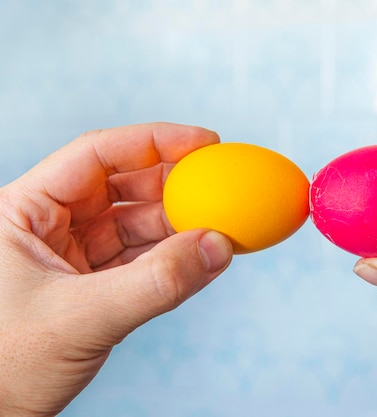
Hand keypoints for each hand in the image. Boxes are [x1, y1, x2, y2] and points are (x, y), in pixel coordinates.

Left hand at [0, 123, 232, 415]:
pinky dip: (173, 256)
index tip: (205, 143)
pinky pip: (141, 258)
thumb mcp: (80, 317)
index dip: (154, 142)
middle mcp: (49, 226)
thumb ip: (155, 283)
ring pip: (136, 224)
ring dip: (180, 224)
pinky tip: (201, 255)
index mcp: (23, 211)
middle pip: (122, 185)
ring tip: (220, 226)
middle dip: (174, 184)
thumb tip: (217, 247)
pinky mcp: (92, 285)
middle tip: (221, 185)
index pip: (95, 156)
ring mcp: (72, 256)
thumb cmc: (2, 367)